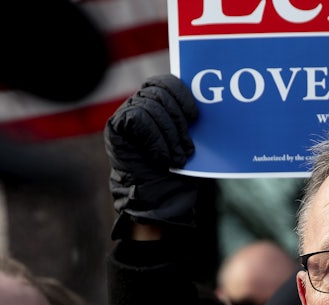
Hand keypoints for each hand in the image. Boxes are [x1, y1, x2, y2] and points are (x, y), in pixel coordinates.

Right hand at [105, 74, 199, 238]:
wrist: (158, 197)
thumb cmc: (177, 170)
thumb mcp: (189, 140)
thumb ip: (191, 120)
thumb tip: (213, 101)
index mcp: (158, 102)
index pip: (166, 82)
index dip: (182, 95)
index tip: (195, 116)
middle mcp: (139, 103)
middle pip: (159, 93)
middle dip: (178, 121)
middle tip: (187, 148)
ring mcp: (125, 114)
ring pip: (150, 106)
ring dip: (169, 136)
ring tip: (177, 158)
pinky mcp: (115, 128)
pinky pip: (138, 119)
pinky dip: (154, 140)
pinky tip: (161, 158)